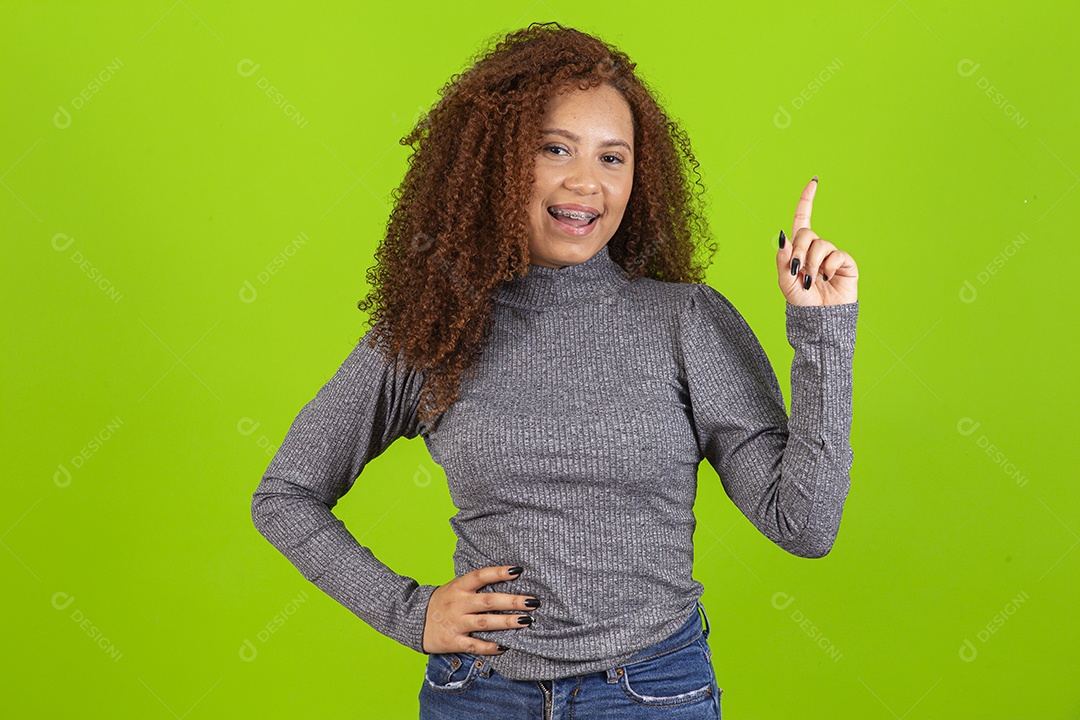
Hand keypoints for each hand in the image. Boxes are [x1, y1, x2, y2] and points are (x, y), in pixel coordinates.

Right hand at [421, 565, 538, 654]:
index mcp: (459, 587)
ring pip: (485, 623)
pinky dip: (490, 647)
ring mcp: (456, 623)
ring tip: (526, 621)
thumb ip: (475, 585)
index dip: (499, 572)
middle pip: (488, 601)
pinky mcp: (453, 641)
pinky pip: (475, 645)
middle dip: (512, 601)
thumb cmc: (442, 601)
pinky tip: (505, 646)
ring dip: (507, 622)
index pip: (481, 576)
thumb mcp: (455, 587)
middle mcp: (458, 604)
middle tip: (533, 601)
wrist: (413, 620)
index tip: (518, 571)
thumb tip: (507, 577)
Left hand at [777, 177, 858, 305]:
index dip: (807, 201)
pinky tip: (826, 278)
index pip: (802, 220)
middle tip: (797, 268)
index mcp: (799, 250)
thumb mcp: (785, 281)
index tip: (814, 182)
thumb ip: (783, 259)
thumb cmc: (801, 302)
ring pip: (820, 244)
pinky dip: (828, 266)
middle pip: (807, 233)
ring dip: (812, 262)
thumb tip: (783, 236)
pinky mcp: (845, 263)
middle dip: (799, 249)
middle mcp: (815, 249)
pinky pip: (836, 254)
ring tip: (812, 279)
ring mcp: (831, 256)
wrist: (819, 319)